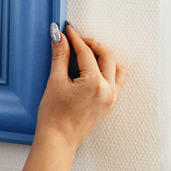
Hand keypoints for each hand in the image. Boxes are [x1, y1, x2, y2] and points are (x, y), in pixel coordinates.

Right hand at [36, 24, 126, 150]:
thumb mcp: (54, 81)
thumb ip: (60, 56)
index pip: (86, 52)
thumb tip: (60, 38)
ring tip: (87, 53)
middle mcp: (107, 90)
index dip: (75, 39)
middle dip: (91, 44)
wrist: (58, 140)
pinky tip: (94, 68)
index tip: (67, 31)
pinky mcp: (109, 104)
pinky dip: (108, 69)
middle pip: (106, 56)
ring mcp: (111, 98)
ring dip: (103, 56)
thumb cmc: (54, 116)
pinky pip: (116, 80)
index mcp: (94, 83)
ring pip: (116, 67)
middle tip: (76, 40)